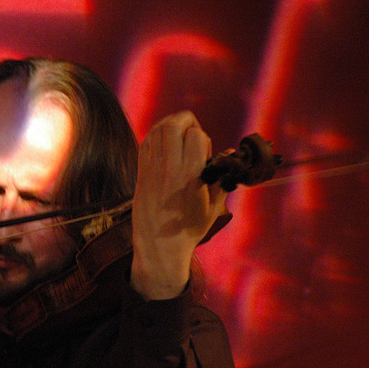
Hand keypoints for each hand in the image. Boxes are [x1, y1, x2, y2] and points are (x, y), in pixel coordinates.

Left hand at [130, 111, 227, 299]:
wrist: (159, 247)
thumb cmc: (190, 229)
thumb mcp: (213, 207)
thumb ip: (222, 178)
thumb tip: (228, 153)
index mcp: (190, 177)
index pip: (196, 136)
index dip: (203, 137)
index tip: (204, 152)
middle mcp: (169, 170)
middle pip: (173, 125)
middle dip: (186, 120)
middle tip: (192, 130)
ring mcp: (152, 170)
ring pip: (157, 130)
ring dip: (170, 125)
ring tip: (179, 134)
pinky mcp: (140, 174)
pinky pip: (146, 143)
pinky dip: (156, 136)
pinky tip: (165, 144)